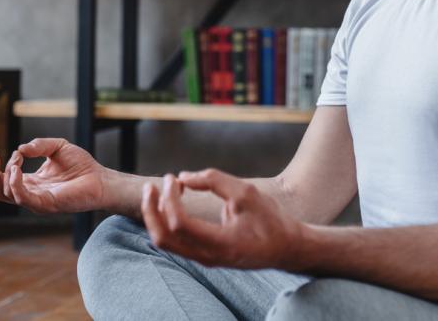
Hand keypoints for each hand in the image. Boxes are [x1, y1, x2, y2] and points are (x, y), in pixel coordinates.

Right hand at [0, 138, 107, 213]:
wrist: (101, 179)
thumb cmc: (82, 166)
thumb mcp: (57, 147)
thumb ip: (39, 145)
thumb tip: (19, 149)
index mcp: (31, 181)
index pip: (2, 178)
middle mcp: (30, 192)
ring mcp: (36, 200)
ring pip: (6, 194)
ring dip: (2, 175)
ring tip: (11, 159)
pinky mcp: (45, 204)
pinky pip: (22, 198)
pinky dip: (15, 183)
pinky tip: (16, 169)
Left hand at [141, 168, 304, 270]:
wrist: (285, 248)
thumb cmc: (270, 219)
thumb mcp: (247, 193)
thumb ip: (215, 181)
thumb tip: (183, 177)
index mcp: (220, 243)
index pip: (180, 224)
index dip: (170, 199)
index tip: (173, 178)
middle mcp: (207, 257)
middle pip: (163, 238)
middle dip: (152, 209)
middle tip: (153, 185)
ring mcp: (203, 259)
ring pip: (165, 242)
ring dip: (156, 215)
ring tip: (160, 190)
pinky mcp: (203, 255)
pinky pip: (175, 241)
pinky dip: (167, 220)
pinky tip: (173, 200)